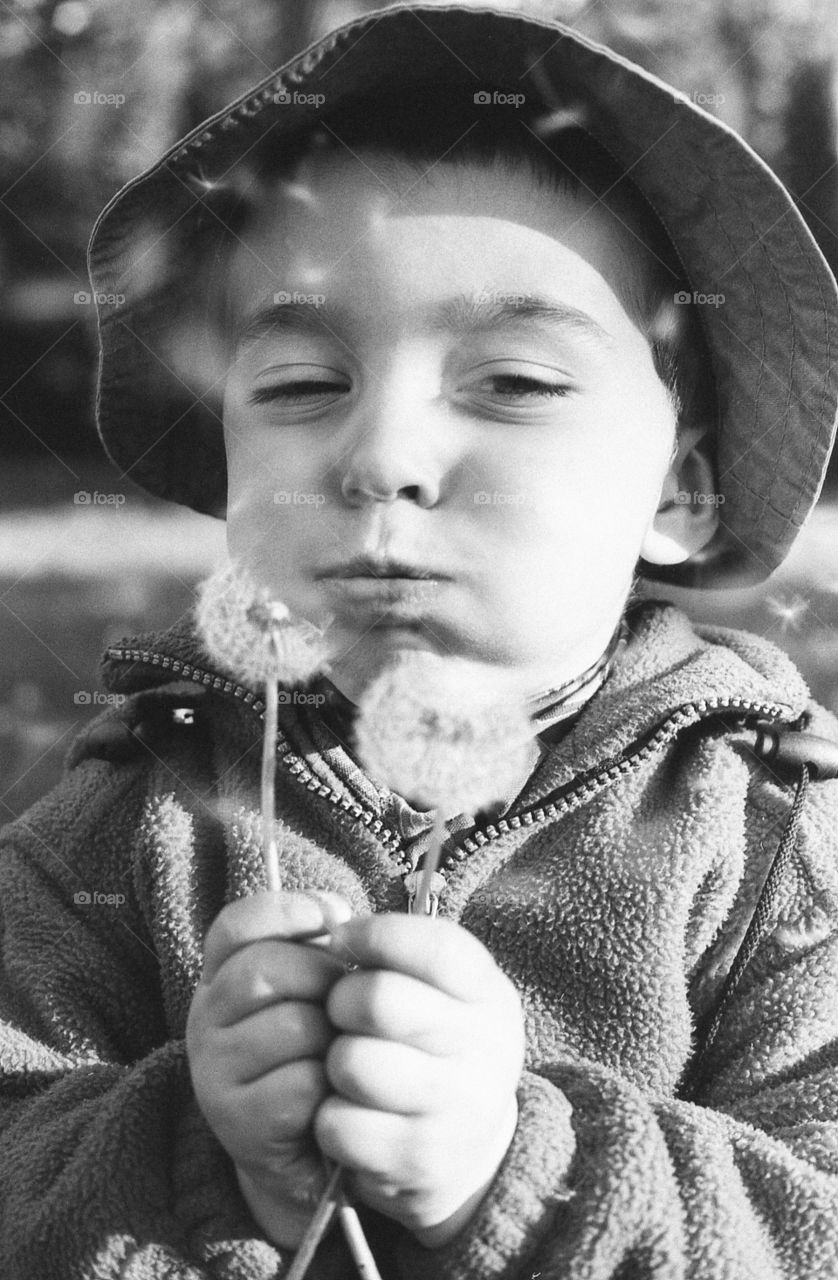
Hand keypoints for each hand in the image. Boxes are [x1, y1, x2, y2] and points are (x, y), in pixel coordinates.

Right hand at [185, 890, 351, 1247]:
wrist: (307, 1151)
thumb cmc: (317, 1054)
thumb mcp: (313, 993)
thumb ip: (318, 947)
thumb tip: (339, 913)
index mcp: (221, 978)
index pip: (235, 925)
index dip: (285, 909)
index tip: (332, 915)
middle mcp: (204, 1019)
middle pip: (266, 968)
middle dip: (324, 978)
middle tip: (345, 1005)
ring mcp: (212, 1072)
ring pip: (293, 1026)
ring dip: (333, 1041)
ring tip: (335, 1057)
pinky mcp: (235, 1123)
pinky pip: (302, 1084)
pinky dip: (329, 1090)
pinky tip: (327, 1099)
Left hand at [316, 912, 525, 1246]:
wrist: (466, 1144)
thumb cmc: (433, 1041)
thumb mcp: (440, 989)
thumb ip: (401, 952)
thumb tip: (335, 932)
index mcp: (489, 995)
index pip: (436, 948)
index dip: (377, 935)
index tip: (344, 939)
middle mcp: (487, 1049)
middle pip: (379, 1000)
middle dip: (340, 1000)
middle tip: (339, 1010)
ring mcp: (459, 1109)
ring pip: (353, 1063)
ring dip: (334, 1060)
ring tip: (347, 1062)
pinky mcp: (421, 1160)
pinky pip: (339, 1124)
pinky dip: (329, 1116)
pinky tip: (350, 1110)